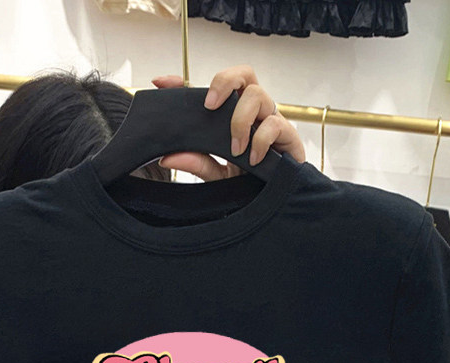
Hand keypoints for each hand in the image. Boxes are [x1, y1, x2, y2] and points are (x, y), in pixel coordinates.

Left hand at [150, 65, 305, 180]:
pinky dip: (260, 140)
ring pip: (258, 95)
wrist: (274, 202)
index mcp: (233, 115)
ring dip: (241, 120)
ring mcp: (270, 121)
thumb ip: (196, 164)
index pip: (211, 90)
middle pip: (244, 74)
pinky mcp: (288, 137)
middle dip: (225, 81)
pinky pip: (275, 124)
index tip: (161, 83)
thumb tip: (167, 157)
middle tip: (209, 105)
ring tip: (235, 148)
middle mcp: (253, 112)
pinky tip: (252, 158)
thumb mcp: (216, 175)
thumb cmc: (249, 184)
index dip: (185, 81)